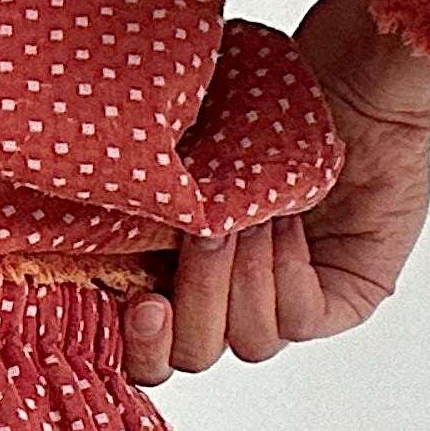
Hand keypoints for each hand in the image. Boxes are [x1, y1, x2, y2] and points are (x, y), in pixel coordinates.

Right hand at [122, 0, 429, 386]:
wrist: (350, 73)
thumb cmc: (259, 95)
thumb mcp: (179, 152)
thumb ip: (134, 204)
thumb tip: (80, 232)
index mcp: (179, 273)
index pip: (144, 350)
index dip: (133, 344)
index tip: (140, 300)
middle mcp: (233, 297)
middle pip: (194, 357)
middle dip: (195, 304)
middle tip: (202, 238)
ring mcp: (288, 301)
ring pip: (250, 343)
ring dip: (243, 279)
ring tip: (251, 214)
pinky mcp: (344, 296)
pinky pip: (300, 320)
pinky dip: (288, 275)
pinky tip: (285, 222)